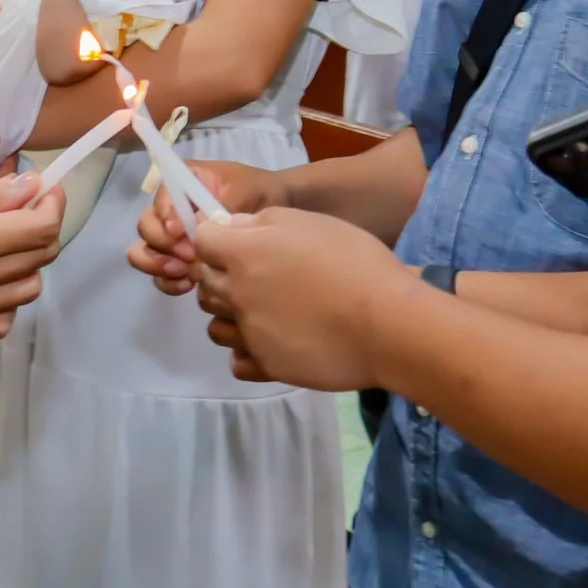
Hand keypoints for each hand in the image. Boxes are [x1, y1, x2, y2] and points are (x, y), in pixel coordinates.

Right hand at [0, 176, 64, 337]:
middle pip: (42, 255)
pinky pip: (0, 319)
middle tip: (23, 204)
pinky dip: (7, 299)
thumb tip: (28, 188)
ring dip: (29, 261)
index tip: (43, 184)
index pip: (44, 225)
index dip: (53, 201)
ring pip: (28, 288)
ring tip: (4, 238)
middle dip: (43, 224)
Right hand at [128, 160, 289, 293]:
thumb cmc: (258, 192)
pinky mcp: (180, 260)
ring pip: (146, 251)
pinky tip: (188, 285)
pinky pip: (162, 274)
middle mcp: (171, 208)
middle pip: (147, 226)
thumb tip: (192, 227)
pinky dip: (169, 281)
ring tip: (185, 274)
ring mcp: (173, 237)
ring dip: (159, 266)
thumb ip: (216, 206)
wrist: (277, 208)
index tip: (180, 233)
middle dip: (161, 245)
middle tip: (188, 257)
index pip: (160, 198)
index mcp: (183, 183)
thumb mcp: (242, 190)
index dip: (165, 217)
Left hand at [193, 209, 410, 390]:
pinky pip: (238, 362)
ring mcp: (250, 334)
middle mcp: (238, 294)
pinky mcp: (268, 366)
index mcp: (245, 253)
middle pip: (205, 283)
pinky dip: (245, 353)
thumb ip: (264, 221)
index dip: (213, 236)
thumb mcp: (311, 222)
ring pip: (216, 326)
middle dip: (219, 274)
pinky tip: (268, 342)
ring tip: (261, 311)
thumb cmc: (353, 262)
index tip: (230, 237)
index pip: (202, 240)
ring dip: (229, 315)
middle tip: (252, 272)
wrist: (385, 323)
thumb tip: (232, 227)